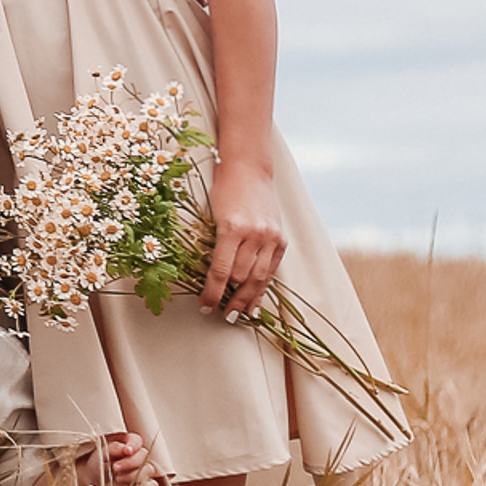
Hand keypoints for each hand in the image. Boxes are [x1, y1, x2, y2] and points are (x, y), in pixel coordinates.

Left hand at [71, 432, 151, 485]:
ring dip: (133, 475)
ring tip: (118, 479)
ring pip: (148, 469)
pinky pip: (152, 484)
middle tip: (115, 468)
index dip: (134, 445)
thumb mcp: (101, 454)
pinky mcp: (146, 485)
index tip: (127, 451)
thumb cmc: (97, 466)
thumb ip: (113, 448)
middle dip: (130, 462)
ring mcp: (143, 470)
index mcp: (127, 445)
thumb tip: (125, 448)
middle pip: (144, 454)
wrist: (94, 485)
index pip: (137, 440)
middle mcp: (137, 456)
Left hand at [201, 157, 285, 321]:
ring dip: (248, 299)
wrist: (249, 170)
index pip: (220, 271)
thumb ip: (216, 244)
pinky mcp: (280, 239)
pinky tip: (258, 300)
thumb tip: (213, 277)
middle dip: (231, 300)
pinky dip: (264, 286)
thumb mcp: (213, 215)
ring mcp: (270, 237)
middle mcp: (253, 235)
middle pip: (241, 278)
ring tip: (240, 315)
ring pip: (259, 277)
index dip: (212, 293)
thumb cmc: (224, 190)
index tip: (205, 307)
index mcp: (231, 229)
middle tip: (221, 315)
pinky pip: (272, 269)